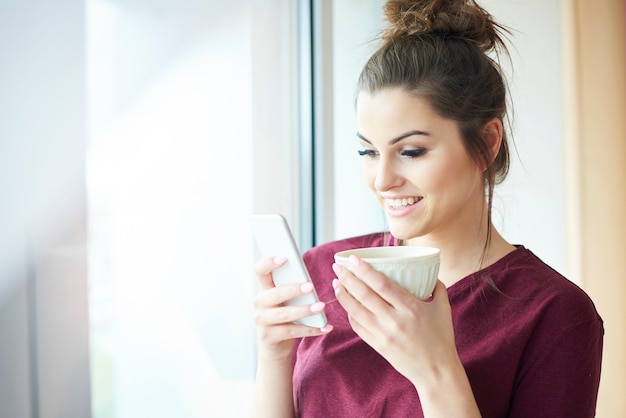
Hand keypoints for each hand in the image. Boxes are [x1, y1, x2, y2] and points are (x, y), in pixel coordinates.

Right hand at [253, 256, 332, 359]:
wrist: (275, 346)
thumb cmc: (285, 316)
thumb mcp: (285, 300)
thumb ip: (291, 288)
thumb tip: (309, 280)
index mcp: (264, 289)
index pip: (260, 271)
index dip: (269, 263)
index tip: (285, 258)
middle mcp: (259, 303)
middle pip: (274, 294)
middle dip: (293, 290)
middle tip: (310, 287)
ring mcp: (261, 321)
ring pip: (284, 314)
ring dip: (304, 310)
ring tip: (321, 307)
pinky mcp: (268, 337)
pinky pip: (292, 332)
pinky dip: (311, 329)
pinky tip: (324, 327)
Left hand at [332, 256, 458, 385]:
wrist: (436, 372)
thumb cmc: (442, 338)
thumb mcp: (444, 308)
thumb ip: (437, 287)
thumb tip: (429, 271)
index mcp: (411, 308)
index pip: (382, 285)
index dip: (365, 270)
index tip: (353, 258)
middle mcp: (395, 321)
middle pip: (364, 295)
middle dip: (347, 278)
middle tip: (337, 266)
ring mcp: (384, 335)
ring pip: (356, 311)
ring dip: (343, 295)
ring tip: (336, 283)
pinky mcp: (377, 345)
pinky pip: (358, 327)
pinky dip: (349, 313)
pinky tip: (347, 304)